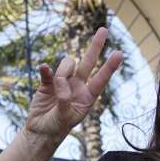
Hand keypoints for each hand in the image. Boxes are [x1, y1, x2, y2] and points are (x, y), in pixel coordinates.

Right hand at [25, 27, 123, 141]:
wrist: (40, 131)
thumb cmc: (57, 127)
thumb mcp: (65, 117)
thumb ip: (65, 99)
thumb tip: (61, 81)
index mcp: (88, 96)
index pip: (101, 79)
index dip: (110, 66)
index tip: (119, 53)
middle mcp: (78, 86)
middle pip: (88, 62)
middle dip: (96, 46)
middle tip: (104, 29)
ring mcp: (63, 82)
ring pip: (67, 64)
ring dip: (63, 71)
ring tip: (57, 90)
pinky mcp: (47, 82)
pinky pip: (48, 71)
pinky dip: (46, 70)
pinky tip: (44, 69)